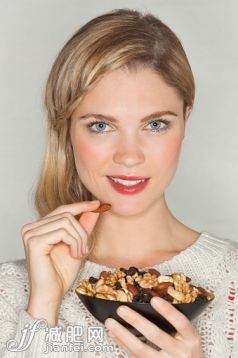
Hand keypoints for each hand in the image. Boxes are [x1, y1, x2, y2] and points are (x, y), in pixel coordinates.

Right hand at [21, 200, 100, 322]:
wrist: (52, 294)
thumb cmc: (61, 273)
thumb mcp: (77, 244)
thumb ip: (84, 226)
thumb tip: (94, 208)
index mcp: (38, 227)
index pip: (62, 209)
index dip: (81, 205)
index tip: (98, 204)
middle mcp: (31, 228)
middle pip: (66, 214)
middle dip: (82, 230)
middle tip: (86, 248)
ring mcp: (30, 233)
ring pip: (66, 221)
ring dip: (79, 239)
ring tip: (79, 254)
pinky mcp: (34, 241)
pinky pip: (63, 231)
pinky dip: (74, 242)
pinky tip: (74, 255)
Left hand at [105, 296, 203, 357]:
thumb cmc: (188, 353)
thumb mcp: (189, 339)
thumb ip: (176, 325)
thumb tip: (153, 300)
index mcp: (191, 340)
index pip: (181, 323)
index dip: (168, 311)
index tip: (154, 300)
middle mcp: (180, 353)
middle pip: (156, 335)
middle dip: (137, 321)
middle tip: (122, 309)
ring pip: (141, 350)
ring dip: (123, 335)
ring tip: (111, 323)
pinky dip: (123, 346)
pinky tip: (115, 336)